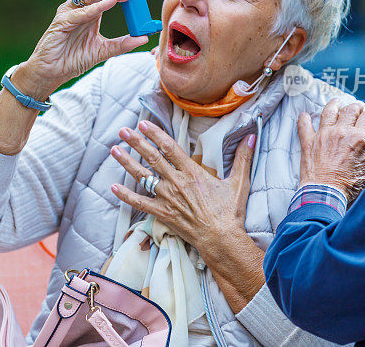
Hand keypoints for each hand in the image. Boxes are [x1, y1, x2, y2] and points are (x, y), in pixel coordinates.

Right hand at [19, 0, 147, 98]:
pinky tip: (111, 2)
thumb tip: (144, 38)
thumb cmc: (73, 59)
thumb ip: (122, 43)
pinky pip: (81, 12)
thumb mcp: (103, 50)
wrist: (52, 73)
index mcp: (88, 8)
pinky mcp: (62, 22)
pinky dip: (97, 6)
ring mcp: (68, 12)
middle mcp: (78, 5)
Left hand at [109, 120, 256, 248]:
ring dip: (127, 162)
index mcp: (192, 173)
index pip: (170, 148)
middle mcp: (176, 182)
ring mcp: (167, 198)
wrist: (221, 240)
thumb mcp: (239, 182)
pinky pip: (139, 203)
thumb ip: (243, 157)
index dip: (156, 134)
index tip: (144, 123)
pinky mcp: (161, 213)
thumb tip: (252, 135)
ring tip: (114, 150)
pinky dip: (125, 195)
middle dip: (136, 142)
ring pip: (143, 176)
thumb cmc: (230, 212)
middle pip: (152, 158)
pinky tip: (113, 186)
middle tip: (123, 131)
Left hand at [298, 99, 364, 203]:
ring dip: (334, 105)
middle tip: (357, 111)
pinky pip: (304, 124)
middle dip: (357, 108)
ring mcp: (323, 135)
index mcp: (358, 138)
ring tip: (337, 103)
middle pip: (351, 109)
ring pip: (329, 111)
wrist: (325, 194)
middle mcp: (340, 132)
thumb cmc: (348, 186)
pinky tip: (306, 115)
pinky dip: (304, 118)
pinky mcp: (308, 141)